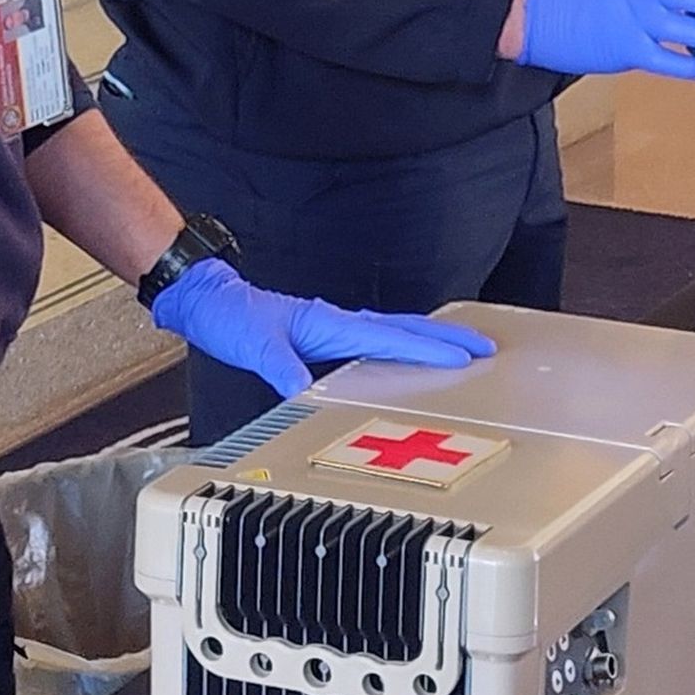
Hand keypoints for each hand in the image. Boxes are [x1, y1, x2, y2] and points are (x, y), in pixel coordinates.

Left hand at [149, 259, 496, 396]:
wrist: (209, 302)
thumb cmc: (231, 319)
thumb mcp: (253, 345)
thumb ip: (280, 367)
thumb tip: (303, 392)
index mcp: (331, 324)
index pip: (390, 338)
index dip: (428, 350)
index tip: (464, 358)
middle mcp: (339, 323)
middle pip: (406, 328)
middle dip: (447, 338)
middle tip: (485, 348)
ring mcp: (335, 328)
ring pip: (396, 332)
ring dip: (430, 339)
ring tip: (462, 350)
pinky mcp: (327, 336)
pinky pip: (378, 340)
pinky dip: (403, 345)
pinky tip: (407, 358)